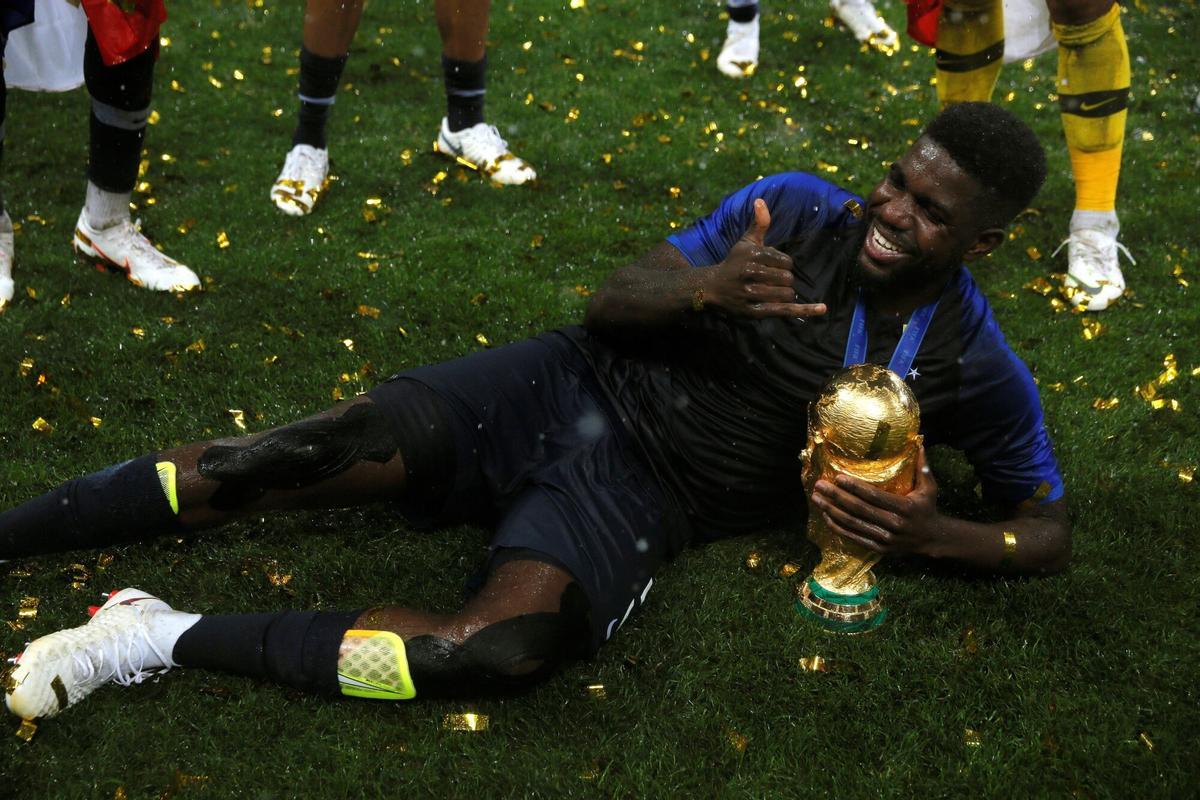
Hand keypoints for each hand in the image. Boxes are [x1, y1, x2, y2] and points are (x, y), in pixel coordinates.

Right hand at [703, 199, 826, 319]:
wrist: (713, 288)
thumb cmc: (734, 263)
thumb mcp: (746, 242)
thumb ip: (759, 224)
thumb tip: (761, 201)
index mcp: (754, 255)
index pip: (787, 262)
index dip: (784, 265)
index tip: (771, 267)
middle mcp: (752, 274)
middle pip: (788, 278)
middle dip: (784, 279)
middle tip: (769, 281)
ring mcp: (752, 294)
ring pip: (787, 294)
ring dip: (784, 293)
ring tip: (771, 291)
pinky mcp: (755, 311)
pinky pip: (785, 310)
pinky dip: (806, 310)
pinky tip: (822, 309)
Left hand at [809, 447, 943, 556]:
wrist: (932, 539)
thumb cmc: (927, 508)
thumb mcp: (930, 488)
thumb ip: (923, 466)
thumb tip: (919, 442)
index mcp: (904, 507)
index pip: (874, 496)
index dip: (855, 487)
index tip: (838, 477)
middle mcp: (894, 524)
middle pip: (859, 509)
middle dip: (836, 497)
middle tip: (819, 485)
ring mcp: (885, 538)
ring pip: (853, 523)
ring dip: (832, 511)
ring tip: (817, 499)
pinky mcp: (879, 548)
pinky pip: (853, 537)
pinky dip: (838, 527)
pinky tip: (826, 516)